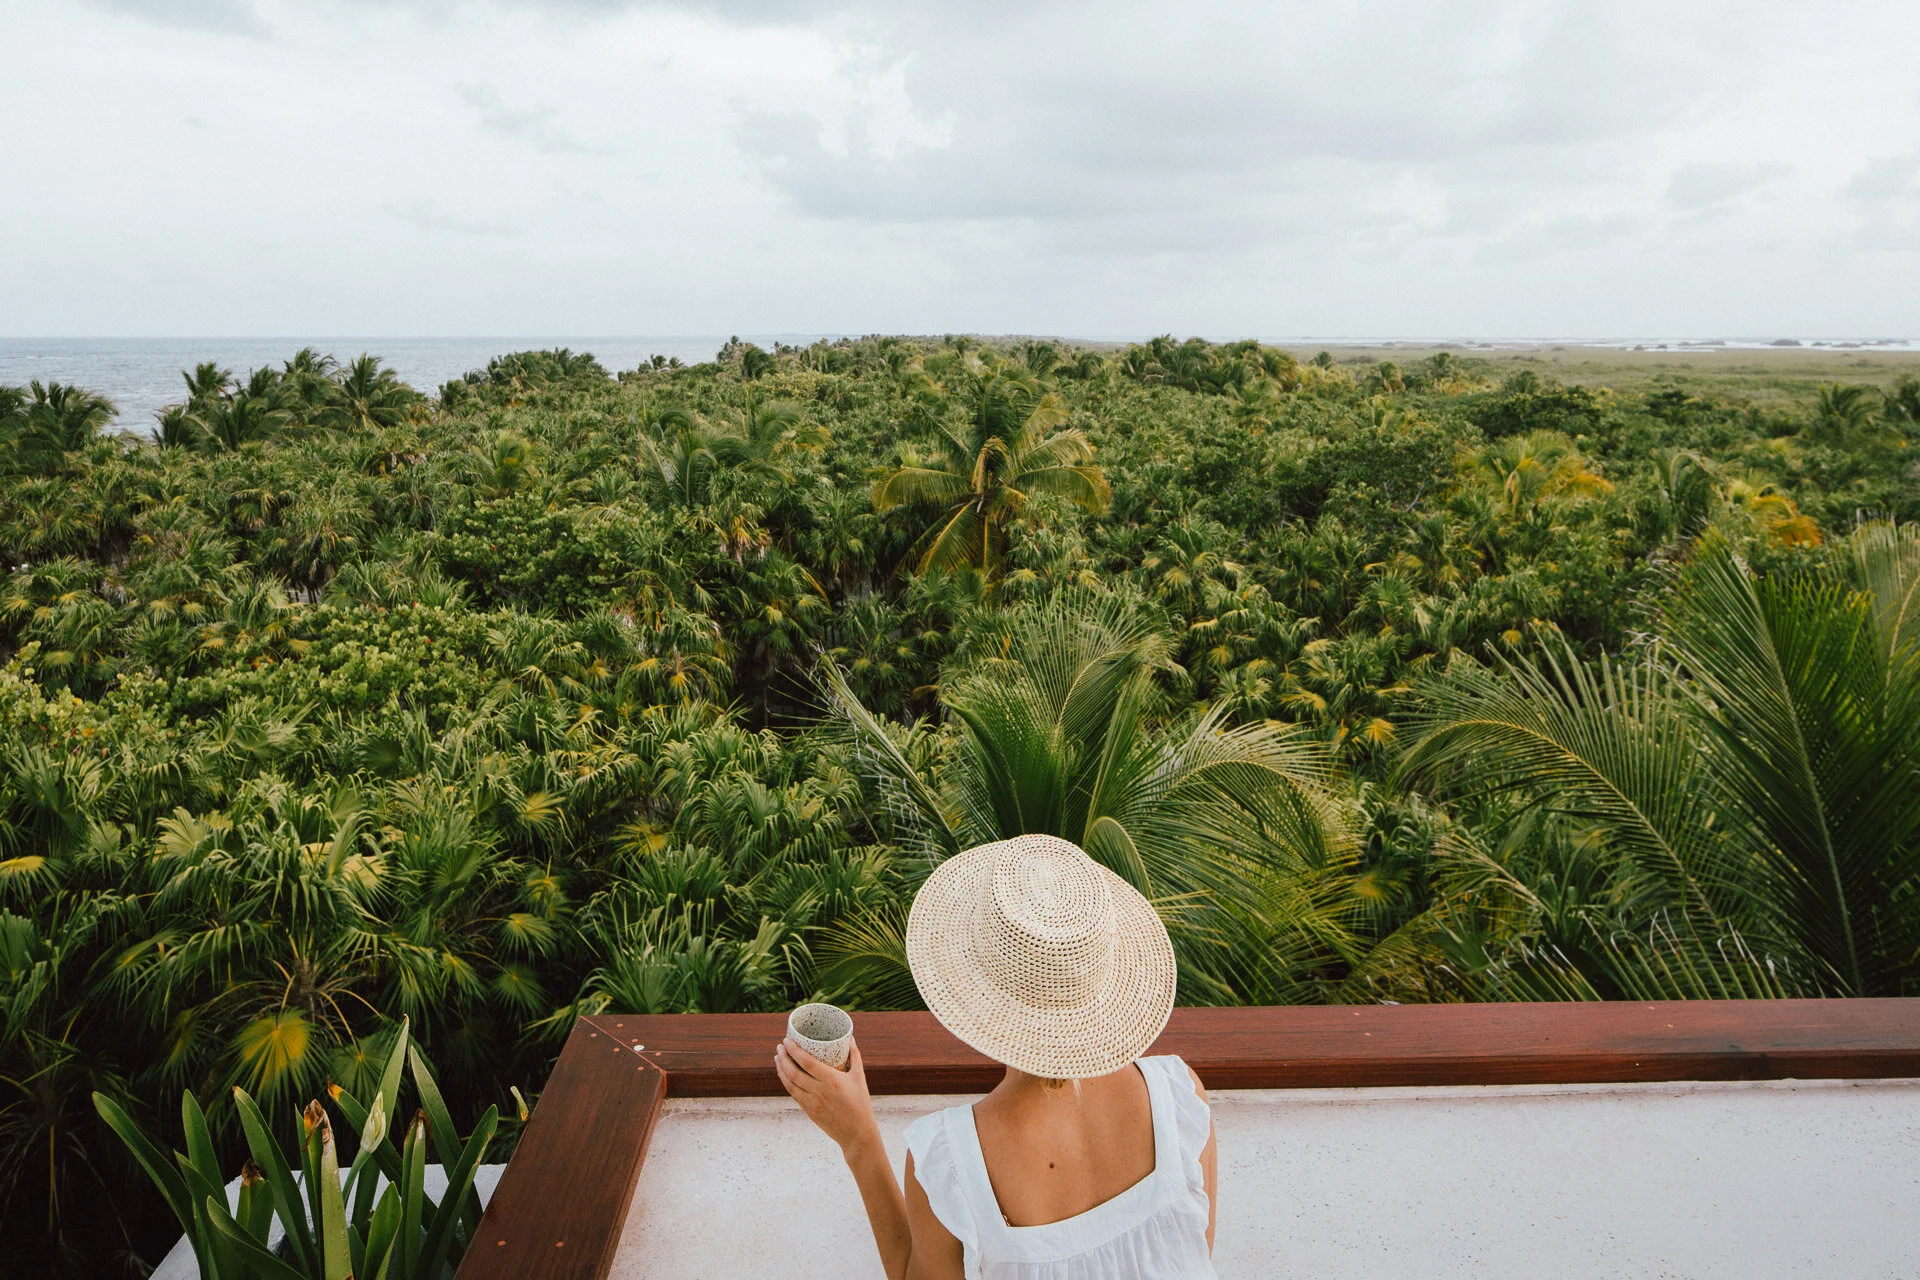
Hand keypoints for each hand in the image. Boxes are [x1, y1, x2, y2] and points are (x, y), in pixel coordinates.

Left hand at [776, 1035, 879, 1154]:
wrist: (857, 1134)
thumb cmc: (861, 1104)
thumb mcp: (860, 1077)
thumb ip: (855, 1056)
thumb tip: (850, 1038)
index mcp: (831, 1080)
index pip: (806, 1062)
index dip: (793, 1050)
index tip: (786, 1040)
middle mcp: (819, 1092)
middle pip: (793, 1072)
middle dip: (783, 1057)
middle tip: (779, 1047)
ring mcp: (811, 1104)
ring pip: (789, 1084)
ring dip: (781, 1070)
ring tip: (778, 1058)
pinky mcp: (809, 1112)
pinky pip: (794, 1095)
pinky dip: (787, 1083)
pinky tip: (785, 1075)